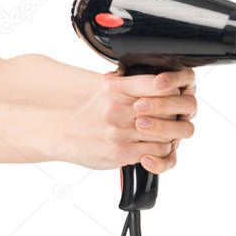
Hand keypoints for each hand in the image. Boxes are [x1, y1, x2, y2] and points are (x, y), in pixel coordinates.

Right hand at [57, 68, 196, 171]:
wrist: (59, 133)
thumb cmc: (84, 112)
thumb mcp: (104, 89)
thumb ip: (128, 85)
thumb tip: (155, 81)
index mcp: (115, 89)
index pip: (158, 84)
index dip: (173, 89)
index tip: (176, 93)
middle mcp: (118, 110)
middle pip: (167, 110)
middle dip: (175, 113)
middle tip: (175, 114)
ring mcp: (121, 133)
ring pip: (166, 133)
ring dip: (170, 133)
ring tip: (166, 132)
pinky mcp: (122, 154)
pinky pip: (156, 152)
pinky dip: (162, 150)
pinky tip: (155, 145)